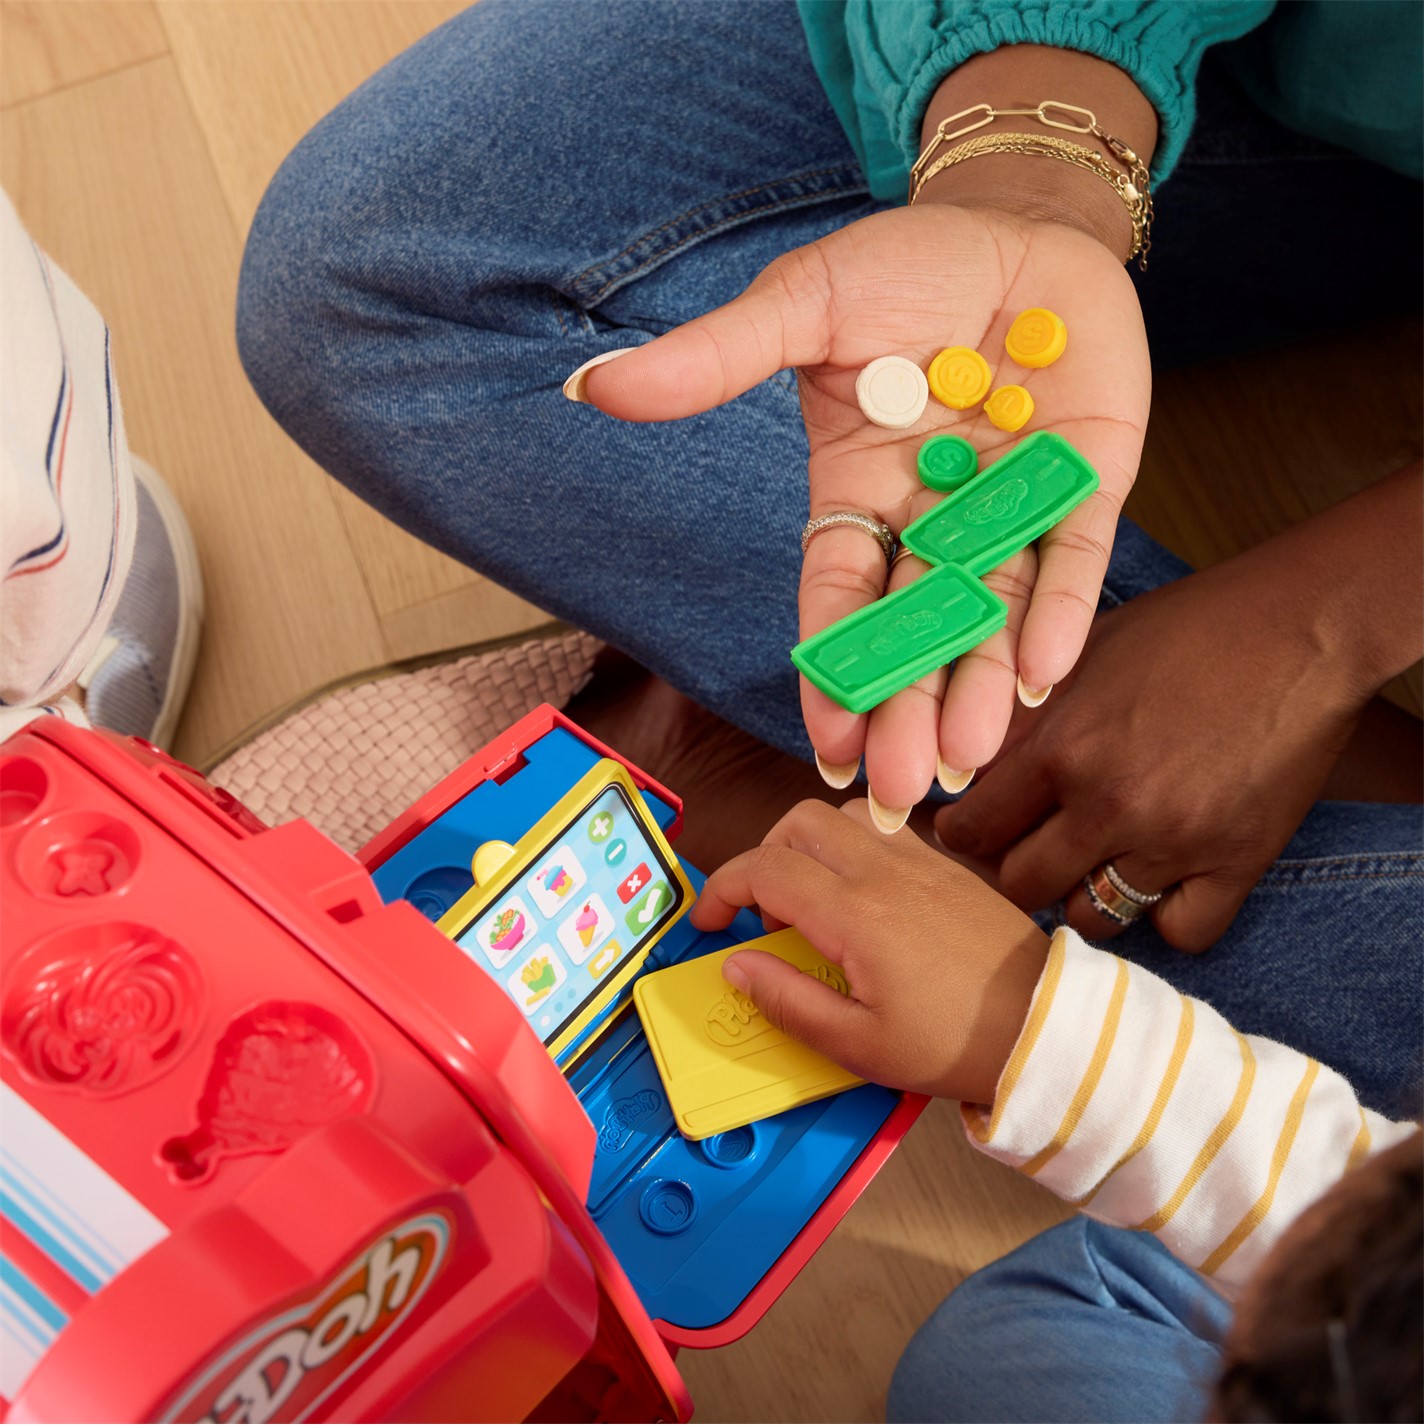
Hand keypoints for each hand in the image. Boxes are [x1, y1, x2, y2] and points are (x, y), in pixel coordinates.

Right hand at [580, 204, 1148, 821]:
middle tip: (902, 789)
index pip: (839, 596)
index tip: (830, 742)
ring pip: (992, 610)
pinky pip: (1070, 553)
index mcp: (859, 493)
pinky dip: (1059, 608)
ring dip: (977, 682)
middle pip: (915, 625)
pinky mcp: (1087, 480)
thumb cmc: (902, 265)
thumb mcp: (801, 307)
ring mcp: (1012, 503)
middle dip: (907, 705)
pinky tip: (1041, 671)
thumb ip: (714, 358)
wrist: (1014, 221)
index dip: (834, 666)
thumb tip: (595, 385)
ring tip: (965, 756)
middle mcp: (932, 517)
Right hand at [688, 798, 1049, 1104]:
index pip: (764, 870)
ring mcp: (920, 861)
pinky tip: (863, 902)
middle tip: (767, 916)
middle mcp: (883, 871)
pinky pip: (884, 831)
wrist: (1045, 1027)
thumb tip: (736, 966)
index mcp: (854, 914)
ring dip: (809, 847)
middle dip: (763, 858)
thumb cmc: (954, 1044)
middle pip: (797, 823)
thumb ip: (787, 1001)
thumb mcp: (858, 1045)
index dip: (722, 889)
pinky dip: (852, 849)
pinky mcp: (948, 866)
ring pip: (841, 817)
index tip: (708, 921)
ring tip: (813, 904)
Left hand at [933, 548, 1383, 951]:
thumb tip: (962, 769)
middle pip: (1021, 882)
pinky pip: (1179, 933)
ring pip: (1091, 916)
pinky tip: (1160, 880)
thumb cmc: (1185, 627)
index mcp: (1062, 748)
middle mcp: (1110, 805)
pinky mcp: (1238, 862)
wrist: (1300, 629)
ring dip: (1079, 895)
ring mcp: (1175, 841)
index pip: (973, 828)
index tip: (962, 831)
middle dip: (1011, 867)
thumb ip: (1020, 718)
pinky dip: (1164, 916)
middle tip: (1021, 848)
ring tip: (1089, 862)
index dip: (957, 834)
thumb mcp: (1080, 653)